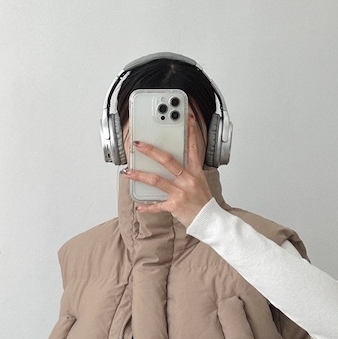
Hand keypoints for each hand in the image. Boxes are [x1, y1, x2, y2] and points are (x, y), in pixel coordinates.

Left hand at [125, 111, 212, 226]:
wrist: (210, 221)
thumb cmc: (203, 201)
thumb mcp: (200, 182)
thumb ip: (188, 171)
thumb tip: (171, 163)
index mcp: (196, 172)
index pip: (193, 148)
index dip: (190, 132)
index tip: (187, 118)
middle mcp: (188, 180)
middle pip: (167, 161)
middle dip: (151, 151)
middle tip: (138, 144)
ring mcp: (180, 193)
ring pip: (156, 180)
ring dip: (140, 175)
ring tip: (127, 171)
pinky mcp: (174, 206)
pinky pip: (157, 205)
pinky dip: (147, 207)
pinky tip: (139, 206)